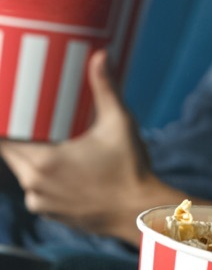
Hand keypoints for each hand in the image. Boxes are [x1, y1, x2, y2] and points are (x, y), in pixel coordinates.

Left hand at [0, 50, 174, 243]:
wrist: (140, 212)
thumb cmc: (130, 167)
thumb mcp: (119, 123)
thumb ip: (105, 89)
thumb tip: (100, 55)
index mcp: (43, 161)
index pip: (3, 140)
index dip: (6, 124)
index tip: (14, 110)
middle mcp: (33, 184)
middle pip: (10, 155)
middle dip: (20, 137)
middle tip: (35, 120)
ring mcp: (39, 202)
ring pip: (23, 173)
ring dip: (32, 159)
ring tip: (54, 144)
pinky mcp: (49, 213)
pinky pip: (36, 191)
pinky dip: (43, 179)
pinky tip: (65, 170)